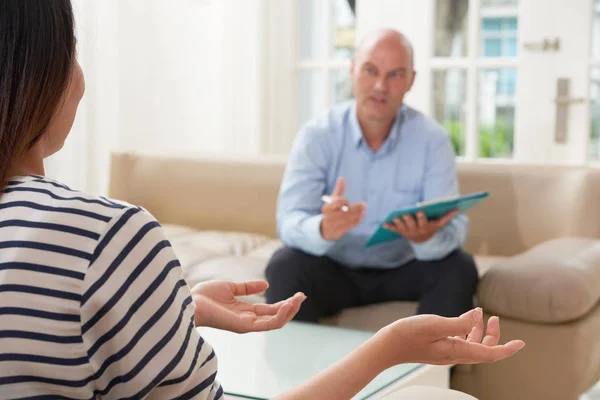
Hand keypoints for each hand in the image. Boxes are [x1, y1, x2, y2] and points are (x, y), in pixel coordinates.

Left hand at [191, 280, 305, 332]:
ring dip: (289, 311)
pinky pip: (267, 323)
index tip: (298, 294)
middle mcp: (248, 320)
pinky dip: (280, 315)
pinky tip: (288, 305)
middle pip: (276, 317)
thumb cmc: (204, 296)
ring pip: (275, 322)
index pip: (270, 310)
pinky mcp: (244, 326)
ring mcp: (247, 325)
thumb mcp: (231, 287)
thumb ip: (247, 287)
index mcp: (245, 312)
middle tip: (303, 295)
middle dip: (291, 307)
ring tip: (299, 299)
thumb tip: (266, 285)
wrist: (190, 301)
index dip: (285, 303)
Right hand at [320, 177, 366, 240]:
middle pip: (345, 212)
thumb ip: (338, 190)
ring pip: (349, 219)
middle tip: (364, 205)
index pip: (337, 202)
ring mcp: (335, 225)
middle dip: (356, 208)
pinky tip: (361, 216)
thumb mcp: (332, 200)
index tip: (347, 201)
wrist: (325, 228)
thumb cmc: (331, 211)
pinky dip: (357, 220)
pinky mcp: (340, 231)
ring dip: (359, 214)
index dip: (343, 201)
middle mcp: (330, 217)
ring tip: (364, 210)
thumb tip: (341, 178)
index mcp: (327, 208)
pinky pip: (351, 225)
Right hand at [373, 308, 524, 368]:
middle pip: (483, 350)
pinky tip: (462, 318)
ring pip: (472, 345)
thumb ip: (459, 322)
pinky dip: (466, 330)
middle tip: (496, 318)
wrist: (387, 346)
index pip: (490, 354)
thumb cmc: (408, 335)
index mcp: (457, 352)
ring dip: (480, 331)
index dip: (507, 349)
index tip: (521, 343)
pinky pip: (460, 341)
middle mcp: (454, 355)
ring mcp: (446, 352)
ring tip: (481, 314)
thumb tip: (477, 316)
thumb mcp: (435, 324)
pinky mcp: (438, 348)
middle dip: (494, 335)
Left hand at [383, 210, 458, 242]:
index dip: (421, 217)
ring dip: (398, 223)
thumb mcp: (439, 224)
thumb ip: (447, 217)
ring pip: (402, 227)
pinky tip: (384, 224)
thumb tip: (457, 208)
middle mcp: (415, 230)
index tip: (419, 211)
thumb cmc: (431, 228)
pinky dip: (389, 227)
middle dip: (408, 219)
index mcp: (425, 227)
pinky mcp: (400, 232)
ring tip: (396, 217)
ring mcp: (407, 232)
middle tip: (405, 214)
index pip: (423, 221)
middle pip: (411, 224)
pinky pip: (394, 230)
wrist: (423, 241)